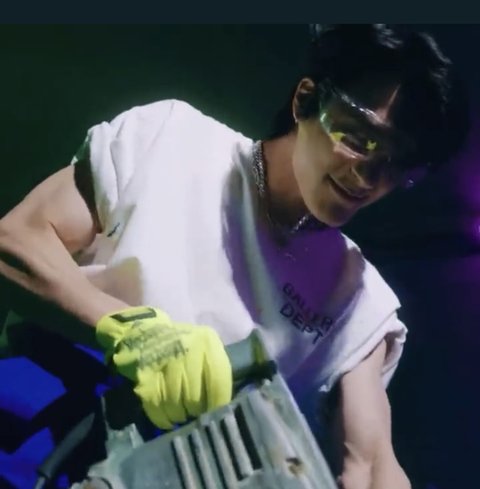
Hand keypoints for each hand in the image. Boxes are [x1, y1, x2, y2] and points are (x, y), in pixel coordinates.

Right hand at [95, 306, 231, 428]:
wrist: (146, 334)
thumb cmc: (185, 346)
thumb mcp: (207, 348)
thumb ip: (216, 371)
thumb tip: (221, 406)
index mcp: (207, 342)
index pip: (218, 382)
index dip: (217, 404)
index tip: (215, 414)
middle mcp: (186, 349)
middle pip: (195, 398)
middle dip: (196, 412)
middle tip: (196, 414)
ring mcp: (164, 362)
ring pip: (176, 406)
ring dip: (179, 416)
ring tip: (182, 415)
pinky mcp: (145, 376)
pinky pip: (157, 409)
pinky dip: (163, 418)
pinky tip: (168, 417)